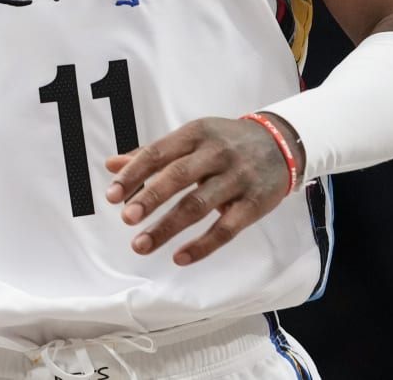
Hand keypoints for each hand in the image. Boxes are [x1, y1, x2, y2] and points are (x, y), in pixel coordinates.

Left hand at [102, 115, 293, 266]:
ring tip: (142, 245)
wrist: (281, 143)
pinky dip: (202, 245)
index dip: (133, 174)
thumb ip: (153, 153)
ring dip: (168, 227)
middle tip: (126, 218)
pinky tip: (180, 257)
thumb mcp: (192, 138)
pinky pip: (226, 228)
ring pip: (199, 205)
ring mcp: (237, 178)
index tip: (111, 195)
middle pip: (178, 177)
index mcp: (196, 134)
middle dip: (150, 197)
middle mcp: (216, 153)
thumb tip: (111, 164)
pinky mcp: (254, 203)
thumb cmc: (226, 142)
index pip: (158, 153)